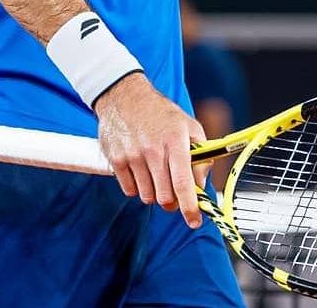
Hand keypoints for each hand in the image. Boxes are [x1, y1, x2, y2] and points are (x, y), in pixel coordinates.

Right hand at [94, 73, 206, 228]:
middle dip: (172, 200)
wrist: (124, 95)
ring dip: (153, 192)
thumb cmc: (161, 114)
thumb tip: (201, 187)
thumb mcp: (188, 126)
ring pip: (147, 197)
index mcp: (175, 140)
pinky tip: (139, 169)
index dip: (190, 207)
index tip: (194, 221)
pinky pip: (129, 191)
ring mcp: (132, 154)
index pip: (183, 183)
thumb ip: (200, 156)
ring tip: (154, 172)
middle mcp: (153, 149)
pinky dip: (137, 186)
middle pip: (165, 197)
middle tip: (172, 190)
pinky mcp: (115, 159)